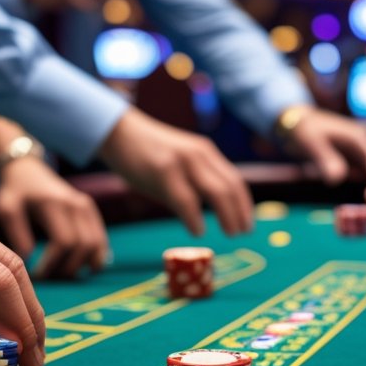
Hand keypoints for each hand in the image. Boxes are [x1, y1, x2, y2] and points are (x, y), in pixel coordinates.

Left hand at [0, 156, 107, 278]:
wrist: (29, 170)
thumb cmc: (15, 192)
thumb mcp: (7, 209)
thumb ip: (17, 234)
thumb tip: (30, 263)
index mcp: (54, 204)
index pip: (63, 243)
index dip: (53, 264)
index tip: (39, 276)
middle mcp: (76, 204)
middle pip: (83, 247)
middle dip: (68, 268)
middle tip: (51, 278)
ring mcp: (87, 207)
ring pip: (96, 245)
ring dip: (83, 265)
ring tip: (64, 274)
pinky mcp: (91, 211)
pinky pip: (101, 239)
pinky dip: (96, 257)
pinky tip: (84, 268)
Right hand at [98, 108, 252, 236]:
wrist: (118, 131)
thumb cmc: (146, 154)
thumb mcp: (178, 165)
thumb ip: (193, 184)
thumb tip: (202, 215)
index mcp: (205, 153)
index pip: (235, 180)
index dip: (244, 204)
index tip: (248, 224)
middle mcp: (199, 154)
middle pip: (230, 187)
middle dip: (240, 213)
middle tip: (243, 233)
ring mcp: (183, 161)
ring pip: (215, 191)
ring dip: (227, 215)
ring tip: (231, 234)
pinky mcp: (163, 169)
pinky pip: (186, 198)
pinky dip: (195, 217)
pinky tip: (198, 230)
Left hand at [282, 107, 365, 185]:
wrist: (294, 124)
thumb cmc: (303, 130)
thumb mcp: (312, 142)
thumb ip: (325, 159)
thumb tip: (337, 179)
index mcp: (357, 138)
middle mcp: (361, 146)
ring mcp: (356, 154)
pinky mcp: (349, 162)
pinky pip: (361, 177)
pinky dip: (363, 189)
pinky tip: (359, 206)